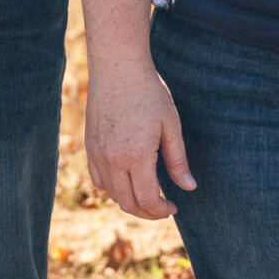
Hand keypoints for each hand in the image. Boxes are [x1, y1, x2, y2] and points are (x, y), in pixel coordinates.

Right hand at [85, 61, 194, 219]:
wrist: (117, 67)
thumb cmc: (149, 92)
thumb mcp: (170, 126)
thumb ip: (178, 161)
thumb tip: (189, 188)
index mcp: (136, 156)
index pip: (147, 200)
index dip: (162, 210)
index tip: (174, 206)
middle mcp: (112, 159)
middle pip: (128, 203)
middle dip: (148, 212)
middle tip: (163, 207)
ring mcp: (97, 153)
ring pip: (112, 193)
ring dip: (130, 200)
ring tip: (147, 194)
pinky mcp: (89, 145)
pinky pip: (97, 179)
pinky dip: (112, 187)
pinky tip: (127, 179)